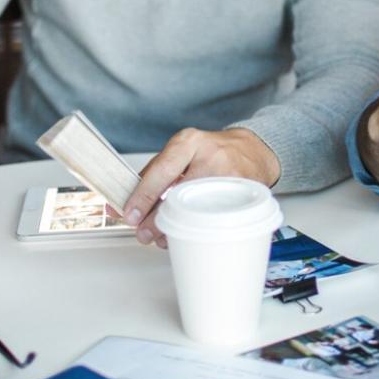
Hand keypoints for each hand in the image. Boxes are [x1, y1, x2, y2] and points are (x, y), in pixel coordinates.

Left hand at [124, 128, 279, 245]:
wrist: (251, 151)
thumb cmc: (211, 152)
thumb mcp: (182, 151)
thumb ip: (155, 173)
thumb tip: (127, 202)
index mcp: (189, 142)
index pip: (161, 170)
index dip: (143, 196)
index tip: (130, 214)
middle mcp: (209, 156)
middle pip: (177, 195)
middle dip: (155, 220)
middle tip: (143, 232)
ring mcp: (227, 176)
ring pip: (194, 211)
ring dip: (173, 229)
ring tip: (161, 235)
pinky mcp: (240, 194)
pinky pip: (212, 218)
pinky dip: (194, 228)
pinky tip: (185, 231)